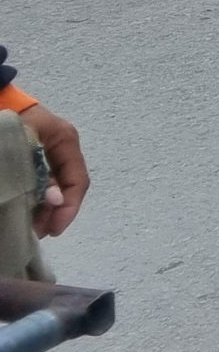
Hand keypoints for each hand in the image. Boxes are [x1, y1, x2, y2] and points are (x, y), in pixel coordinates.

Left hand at [20, 102, 86, 238]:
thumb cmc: (6, 118)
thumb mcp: (22, 144)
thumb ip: (39, 173)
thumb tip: (54, 200)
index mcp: (64, 139)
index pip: (77, 180)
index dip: (69, 208)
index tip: (52, 230)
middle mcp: (60, 146)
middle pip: (65, 186)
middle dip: (53, 212)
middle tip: (34, 233)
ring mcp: (45, 150)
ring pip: (51, 186)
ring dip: (41, 208)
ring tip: (26, 225)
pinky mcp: (29, 155)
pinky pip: (37, 180)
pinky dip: (31, 198)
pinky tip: (20, 209)